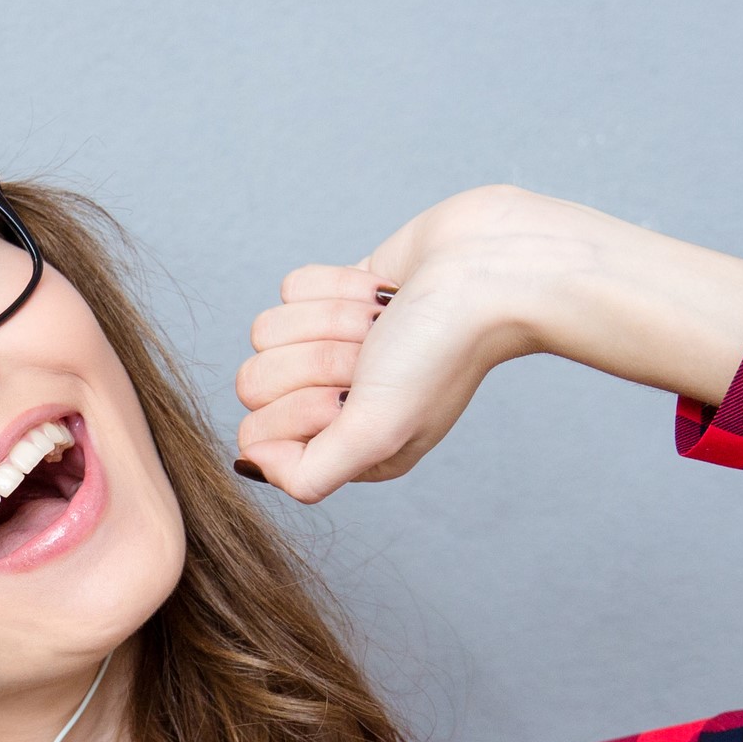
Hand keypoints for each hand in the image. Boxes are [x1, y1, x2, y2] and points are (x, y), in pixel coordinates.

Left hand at [231, 186, 585, 502]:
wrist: (490, 268)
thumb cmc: (441, 352)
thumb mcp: (376, 433)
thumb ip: (310, 473)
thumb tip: (252, 464)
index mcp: (345, 449)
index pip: (259, 436)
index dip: (298, 409)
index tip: (352, 397)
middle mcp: (335, 404)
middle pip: (256, 380)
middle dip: (317, 359)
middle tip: (375, 356)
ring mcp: (331, 348)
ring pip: (269, 329)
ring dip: (331, 319)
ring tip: (382, 323)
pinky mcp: (333, 297)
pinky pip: (292, 289)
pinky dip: (337, 284)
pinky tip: (381, 294)